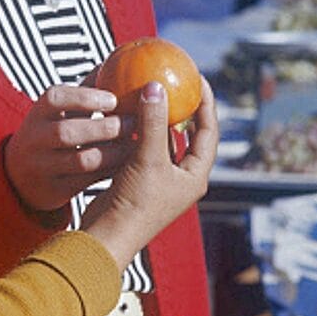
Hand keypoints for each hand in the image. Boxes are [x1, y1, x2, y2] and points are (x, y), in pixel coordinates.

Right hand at [4, 84, 127, 213]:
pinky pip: (87, 182)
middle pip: (69, 132)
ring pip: (81, 160)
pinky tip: (130, 163)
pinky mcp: (53, 190)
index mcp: (38, 112)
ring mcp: (42, 166)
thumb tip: (117, 59)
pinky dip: (111, 171)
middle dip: (106, 127)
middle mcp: (34, 138)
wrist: (20, 176)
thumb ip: (86, 88)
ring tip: (137, 144)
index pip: (56, 97)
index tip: (113, 99)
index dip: (85, 97)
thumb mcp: (59, 110)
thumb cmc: (52, 131)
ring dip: (114, 152)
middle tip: (134, 123)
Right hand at [80, 77, 218, 272]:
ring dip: (160, 120)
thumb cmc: (135, 203)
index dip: (207, 104)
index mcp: (195, 176)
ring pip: (165, 142)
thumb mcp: (147, 159)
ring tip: (153, 94)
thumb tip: (157, 86)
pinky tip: (130, 116)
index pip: (209, 132)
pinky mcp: (141, 182)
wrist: (107, 236)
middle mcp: (182, 178)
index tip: (199, 79)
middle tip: (178, 83)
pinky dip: (141, 132)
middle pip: (190, 136)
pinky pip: (146, 150)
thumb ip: (153, 122)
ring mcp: (162, 181)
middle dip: (185, 110)